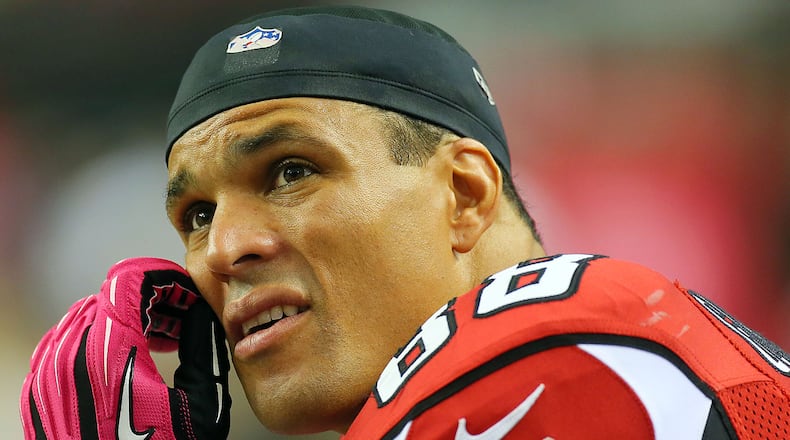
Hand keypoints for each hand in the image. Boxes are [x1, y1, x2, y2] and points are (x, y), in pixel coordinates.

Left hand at [21, 258, 230, 438]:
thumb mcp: (198, 405)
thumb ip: (199, 349)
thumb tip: (199, 318)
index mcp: (108, 353)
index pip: (129, 279)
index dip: (163, 278)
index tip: (184, 290)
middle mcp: (69, 358)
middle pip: (109, 295)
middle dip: (152, 299)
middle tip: (183, 319)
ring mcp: (46, 378)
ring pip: (86, 316)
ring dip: (126, 317)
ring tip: (160, 340)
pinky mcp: (38, 397)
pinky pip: (63, 345)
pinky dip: (98, 339)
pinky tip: (126, 359)